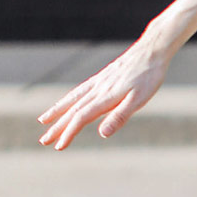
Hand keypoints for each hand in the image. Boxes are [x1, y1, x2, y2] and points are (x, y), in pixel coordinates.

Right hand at [38, 34, 170, 149]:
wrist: (152, 50)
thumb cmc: (149, 76)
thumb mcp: (139, 99)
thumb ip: (120, 116)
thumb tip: (102, 134)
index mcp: (105, 97)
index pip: (81, 118)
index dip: (69, 133)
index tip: (58, 146)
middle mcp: (98, 89)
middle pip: (73, 110)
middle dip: (57, 127)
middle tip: (43, 141)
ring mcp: (99, 82)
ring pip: (73, 99)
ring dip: (57, 111)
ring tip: (44, 120)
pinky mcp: (103, 76)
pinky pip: (80, 89)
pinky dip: (69, 97)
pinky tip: (68, 101)